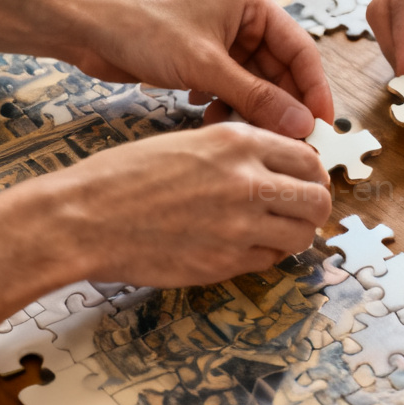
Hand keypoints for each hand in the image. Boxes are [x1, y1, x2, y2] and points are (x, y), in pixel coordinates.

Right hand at [52, 121, 331, 287]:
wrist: (85, 217)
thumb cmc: (125, 176)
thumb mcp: (189, 143)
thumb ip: (237, 153)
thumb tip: (278, 169)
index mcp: (238, 142)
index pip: (308, 158)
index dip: (312, 174)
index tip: (304, 183)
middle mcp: (247, 180)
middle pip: (318, 200)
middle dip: (313, 208)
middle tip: (297, 213)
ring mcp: (239, 225)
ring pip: (301, 235)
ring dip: (293, 235)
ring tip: (271, 232)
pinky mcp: (225, 262)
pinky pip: (268, 260)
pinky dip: (263, 255)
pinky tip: (240, 246)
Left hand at [67, 0, 332, 137]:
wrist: (86, 26)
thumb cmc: (141, 28)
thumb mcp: (204, 66)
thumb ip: (256, 97)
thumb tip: (302, 125)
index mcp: (252, 4)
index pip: (301, 50)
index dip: (314, 90)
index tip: (323, 126)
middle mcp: (243, 18)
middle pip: (280, 70)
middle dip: (282, 107)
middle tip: (290, 143)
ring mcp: (222, 38)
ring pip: (255, 83)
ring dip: (251, 110)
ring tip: (243, 133)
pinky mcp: (202, 57)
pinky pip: (231, 87)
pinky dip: (227, 105)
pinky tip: (211, 118)